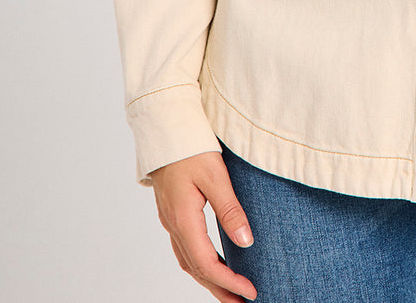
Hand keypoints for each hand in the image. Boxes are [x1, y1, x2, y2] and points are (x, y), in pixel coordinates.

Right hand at [149, 151, 257, 300]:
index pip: (206, 263)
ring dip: (209, 279)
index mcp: (183, 219)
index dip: (228, 281)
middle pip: (196, 269)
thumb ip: (230, 209)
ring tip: (230, 292)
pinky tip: (212, 264)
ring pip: (188, 261)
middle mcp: (173, 225)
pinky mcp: (172, 213)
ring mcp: (170, 220)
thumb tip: (246, 242)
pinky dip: (200, 263)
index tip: (250, 292)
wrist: (165, 129)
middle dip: (219, 289)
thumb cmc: (191, 147)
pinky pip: (185, 248)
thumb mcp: (215, 175)